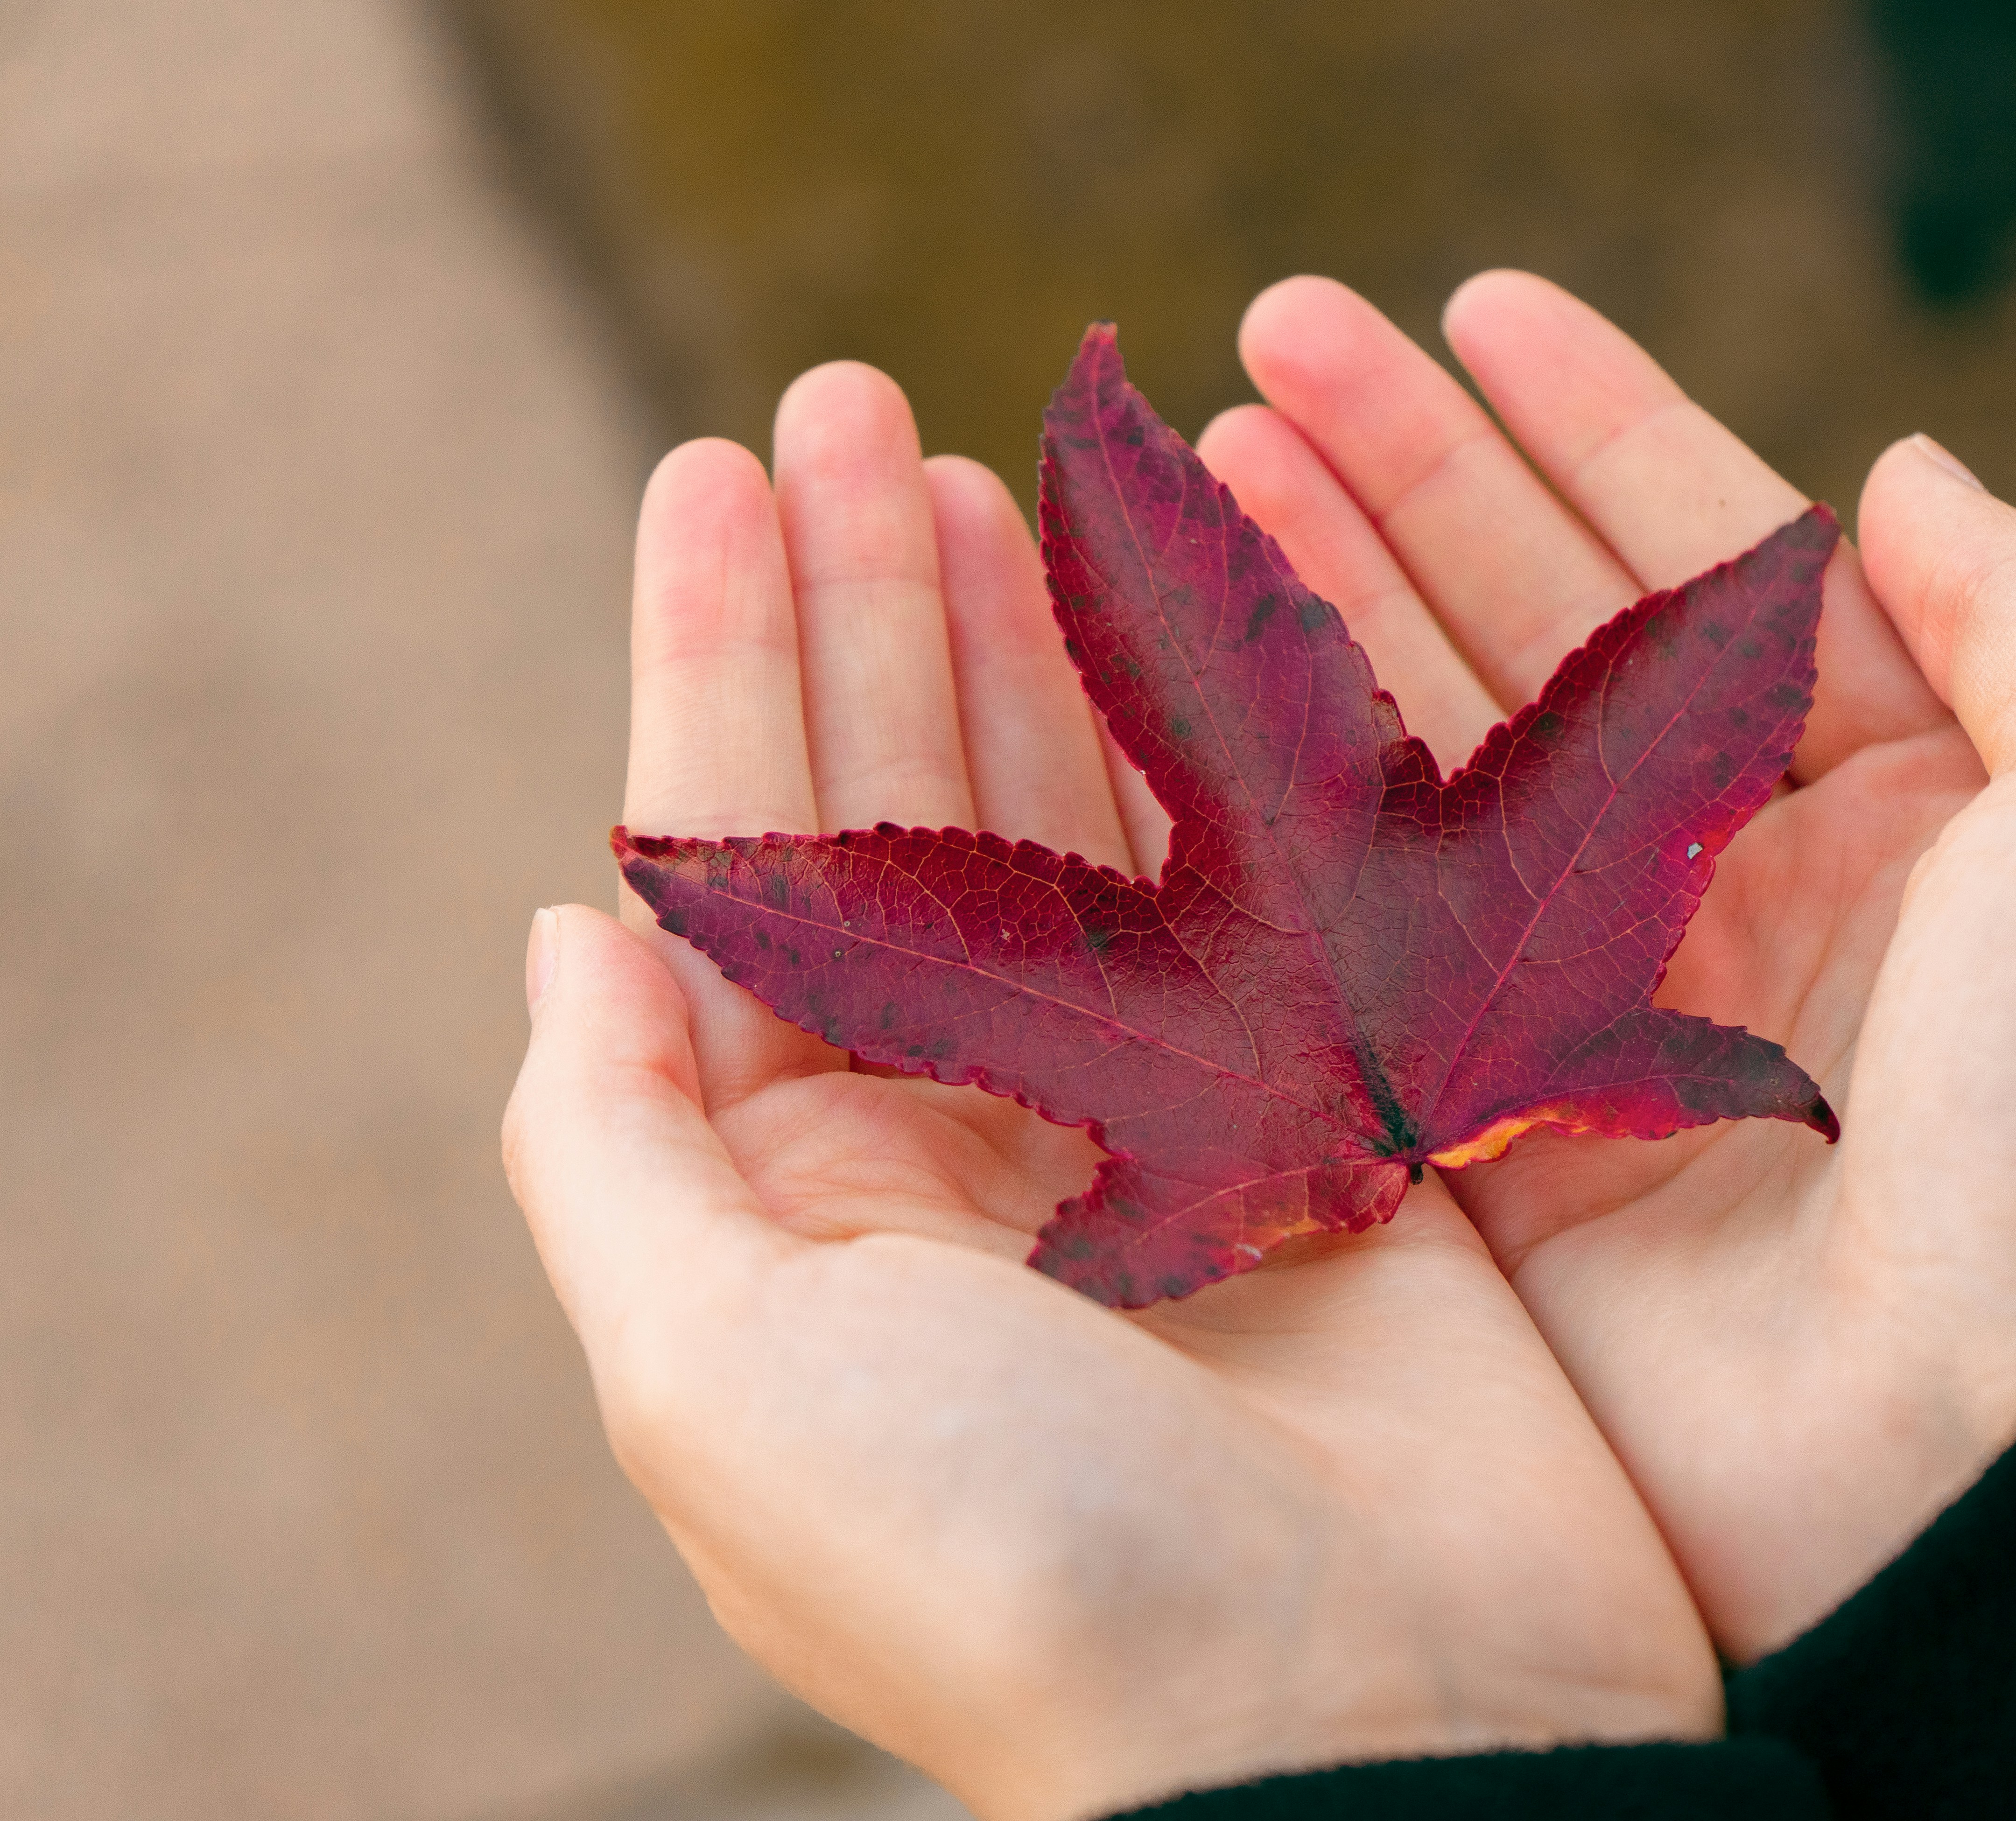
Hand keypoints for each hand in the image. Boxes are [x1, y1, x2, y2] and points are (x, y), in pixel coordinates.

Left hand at [499, 365, 1720, 1820]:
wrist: (1373, 1735)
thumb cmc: (1023, 1575)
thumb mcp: (721, 1385)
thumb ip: (615, 1155)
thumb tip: (560, 938)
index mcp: (805, 1207)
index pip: (738, 876)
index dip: (717, 665)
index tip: (718, 474)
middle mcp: (978, 1148)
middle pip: (904, 817)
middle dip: (865, 612)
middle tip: (851, 408)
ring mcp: (1172, 1121)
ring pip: (1078, 822)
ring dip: (1023, 640)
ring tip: (977, 463)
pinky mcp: (1346, 1113)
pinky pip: (1268, 875)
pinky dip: (1223, 733)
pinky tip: (1184, 594)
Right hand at [1198, 273, 2015, 1660]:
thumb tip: (1899, 466)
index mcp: (1899, 807)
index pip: (1711, 565)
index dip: (1592, 424)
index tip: (1474, 307)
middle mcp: (1732, 899)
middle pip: (1539, 638)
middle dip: (1412, 483)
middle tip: (1272, 344)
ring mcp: (1592, 1020)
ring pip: (1425, 761)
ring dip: (1319, 602)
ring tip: (1208, 452)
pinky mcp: (1485, 1146)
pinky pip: (1354, 938)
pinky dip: (1268, 805)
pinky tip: (1185, 671)